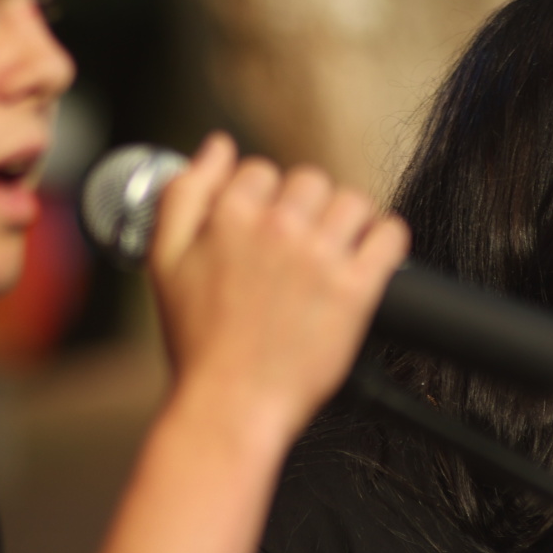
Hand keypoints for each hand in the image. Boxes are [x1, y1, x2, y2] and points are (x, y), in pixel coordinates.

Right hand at [145, 133, 409, 443]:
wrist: (230, 407)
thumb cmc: (197, 342)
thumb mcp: (163, 261)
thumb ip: (185, 193)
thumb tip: (218, 146)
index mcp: (230, 215)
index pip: (262, 171)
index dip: (262, 200)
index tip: (262, 232)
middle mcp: (277, 228)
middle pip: (310, 181)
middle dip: (304, 209)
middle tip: (296, 251)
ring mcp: (320, 257)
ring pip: (352, 202)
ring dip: (345, 222)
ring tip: (332, 256)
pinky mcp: (356, 290)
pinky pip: (389, 236)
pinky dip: (384, 241)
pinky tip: (367, 261)